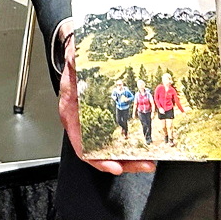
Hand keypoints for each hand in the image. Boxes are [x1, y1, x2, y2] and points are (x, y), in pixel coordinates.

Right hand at [57, 35, 154, 175]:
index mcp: (71, 115)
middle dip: (123, 162)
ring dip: (130, 157)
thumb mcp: (74, 59)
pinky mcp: (110, 116)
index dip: (98, 159)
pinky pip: (120, 135)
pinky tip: (144, 145)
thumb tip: (76, 58)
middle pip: (101, 152)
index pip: (82, 146)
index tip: (114, 166)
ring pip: (112, 147)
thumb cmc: (76, 60)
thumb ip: (74, 61)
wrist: (80, 53)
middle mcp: (84, 122)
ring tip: (149, 161)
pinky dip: (131, 142)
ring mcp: (98, 121)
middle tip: (144, 164)